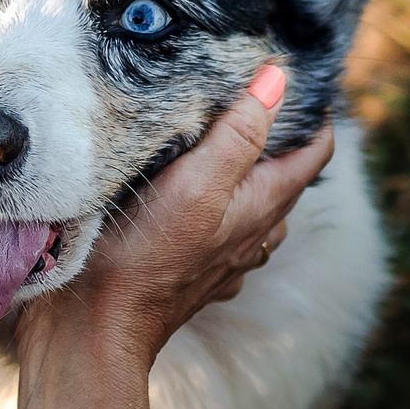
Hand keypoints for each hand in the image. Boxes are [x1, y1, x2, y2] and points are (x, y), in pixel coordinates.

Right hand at [14, 65, 330, 370]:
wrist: (94, 328)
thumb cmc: (143, 256)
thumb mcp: (196, 184)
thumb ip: (239, 133)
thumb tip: (277, 81)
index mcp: (264, 207)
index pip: (315, 153)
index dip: (314, 116)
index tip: (298, 80)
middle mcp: (254, 235)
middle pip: (285, 177)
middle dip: (279, 138)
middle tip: (252, 96)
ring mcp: (225, 259)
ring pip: (252, 205)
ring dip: (245, 173)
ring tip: (218, 139)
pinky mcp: (192, 272)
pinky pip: (218, 230)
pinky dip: (213, 205)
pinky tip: (183, 196)